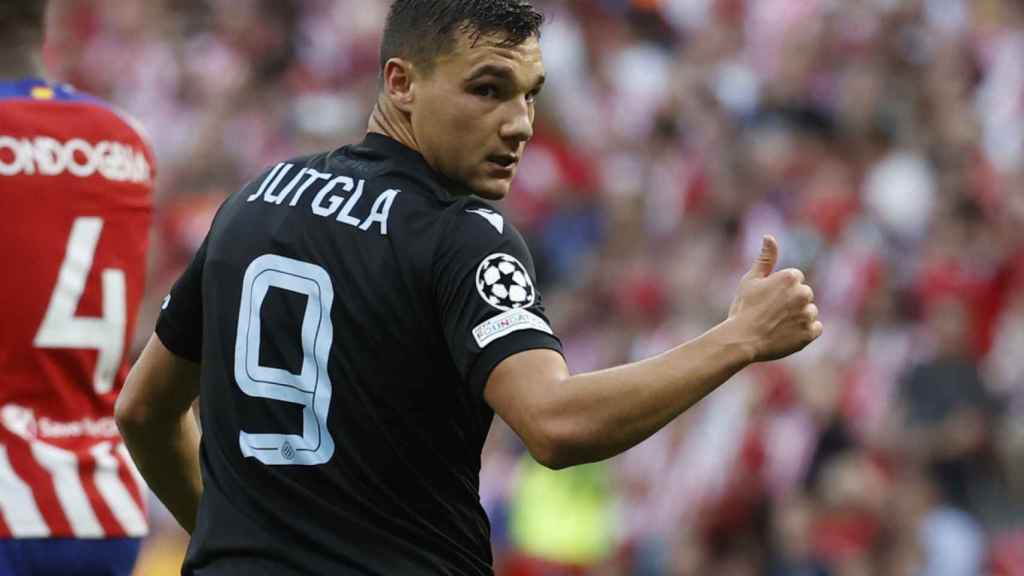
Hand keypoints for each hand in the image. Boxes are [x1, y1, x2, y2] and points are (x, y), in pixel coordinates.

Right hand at [728, 235, 822, 361]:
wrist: (742, 340)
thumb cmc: (744, 309)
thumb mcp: (750, 280)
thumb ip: (765, 258)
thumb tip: (769, 236)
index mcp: (791, 277)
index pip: (796, 280)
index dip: (780, 290)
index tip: (767, 300)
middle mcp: (803, 293)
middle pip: (804, 295)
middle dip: (791, 302)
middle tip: (770, 314)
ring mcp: (808, 314)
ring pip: (809, 312)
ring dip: (798, 317)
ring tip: (777, 325)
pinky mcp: (810, 333)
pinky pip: (815, 328)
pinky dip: (804, 331)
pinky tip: (787, 333)